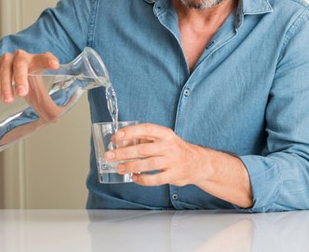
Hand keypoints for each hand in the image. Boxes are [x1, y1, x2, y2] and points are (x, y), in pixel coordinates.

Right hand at [0, 50, 58, 102]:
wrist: (7, 72)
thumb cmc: (27, 80)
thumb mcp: (38, 89)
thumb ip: (46, 102)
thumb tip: (55, 119)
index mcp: (36, 61)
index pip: (45, 57)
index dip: (49, 60)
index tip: (55, 65)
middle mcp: (22, 56)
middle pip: (21, 63)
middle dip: (21, 78)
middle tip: (22, 94)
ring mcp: (7, 58)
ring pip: (5, 68)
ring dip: (6, 85)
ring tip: (8, 100)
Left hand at [105, 123, 252, 207]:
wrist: (198, 163)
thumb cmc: (175, 149)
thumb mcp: (164, 139)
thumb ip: (146, 139)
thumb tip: (122, 141)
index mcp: (165, 134)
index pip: (146, 129)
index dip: (130, 132)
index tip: (116, 136)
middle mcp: (169, 146)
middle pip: (143, 149)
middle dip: (124, 152)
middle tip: (110, 156)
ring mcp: (172, 161)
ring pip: (148, 164)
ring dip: (131, 166)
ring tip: (119, 168)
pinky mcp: (173, 175)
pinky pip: (155, 179)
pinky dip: (143, 179)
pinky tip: (134, 178)